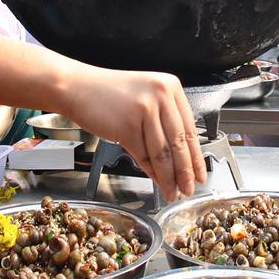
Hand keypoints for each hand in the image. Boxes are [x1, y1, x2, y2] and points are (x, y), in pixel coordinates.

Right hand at [66, 69, 206, 201]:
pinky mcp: (127, 126)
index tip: (201, 173)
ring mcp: (144, 110)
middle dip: (186, 171)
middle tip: (189, 188)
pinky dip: (152, 173)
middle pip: (179, 142)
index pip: (190, 128)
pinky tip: (157, 182)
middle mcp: (160, 95)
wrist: (77, 87)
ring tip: (173, 191)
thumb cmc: (107, 93)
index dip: (197, 156)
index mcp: (170, 86)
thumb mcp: (144, 97)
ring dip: (169, 177)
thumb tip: (180, 157)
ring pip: (163, 153)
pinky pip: (144, 155)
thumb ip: (164, 120)